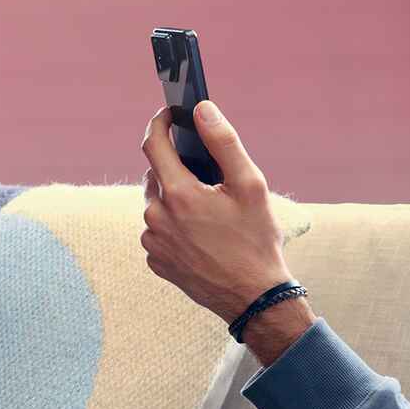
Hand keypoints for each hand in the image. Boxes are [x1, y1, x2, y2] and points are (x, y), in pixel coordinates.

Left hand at [140, 101, 291, 324]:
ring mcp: (154, 242)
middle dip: (176, 166)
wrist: (254, 297)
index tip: (169, 114)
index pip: (153, 144)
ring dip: (175, 197)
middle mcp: (157, 218)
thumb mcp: (251, 185)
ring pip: (156, 204)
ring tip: (209, 211)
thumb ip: (224, 142)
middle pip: (156, 174)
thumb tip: (203, 111)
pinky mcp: (157, 261)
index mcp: (178, 194)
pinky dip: (174, 224)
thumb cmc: (256, 241)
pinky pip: (158, 231)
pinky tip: (201, 234)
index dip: (160, 123)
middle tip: (207, 175)